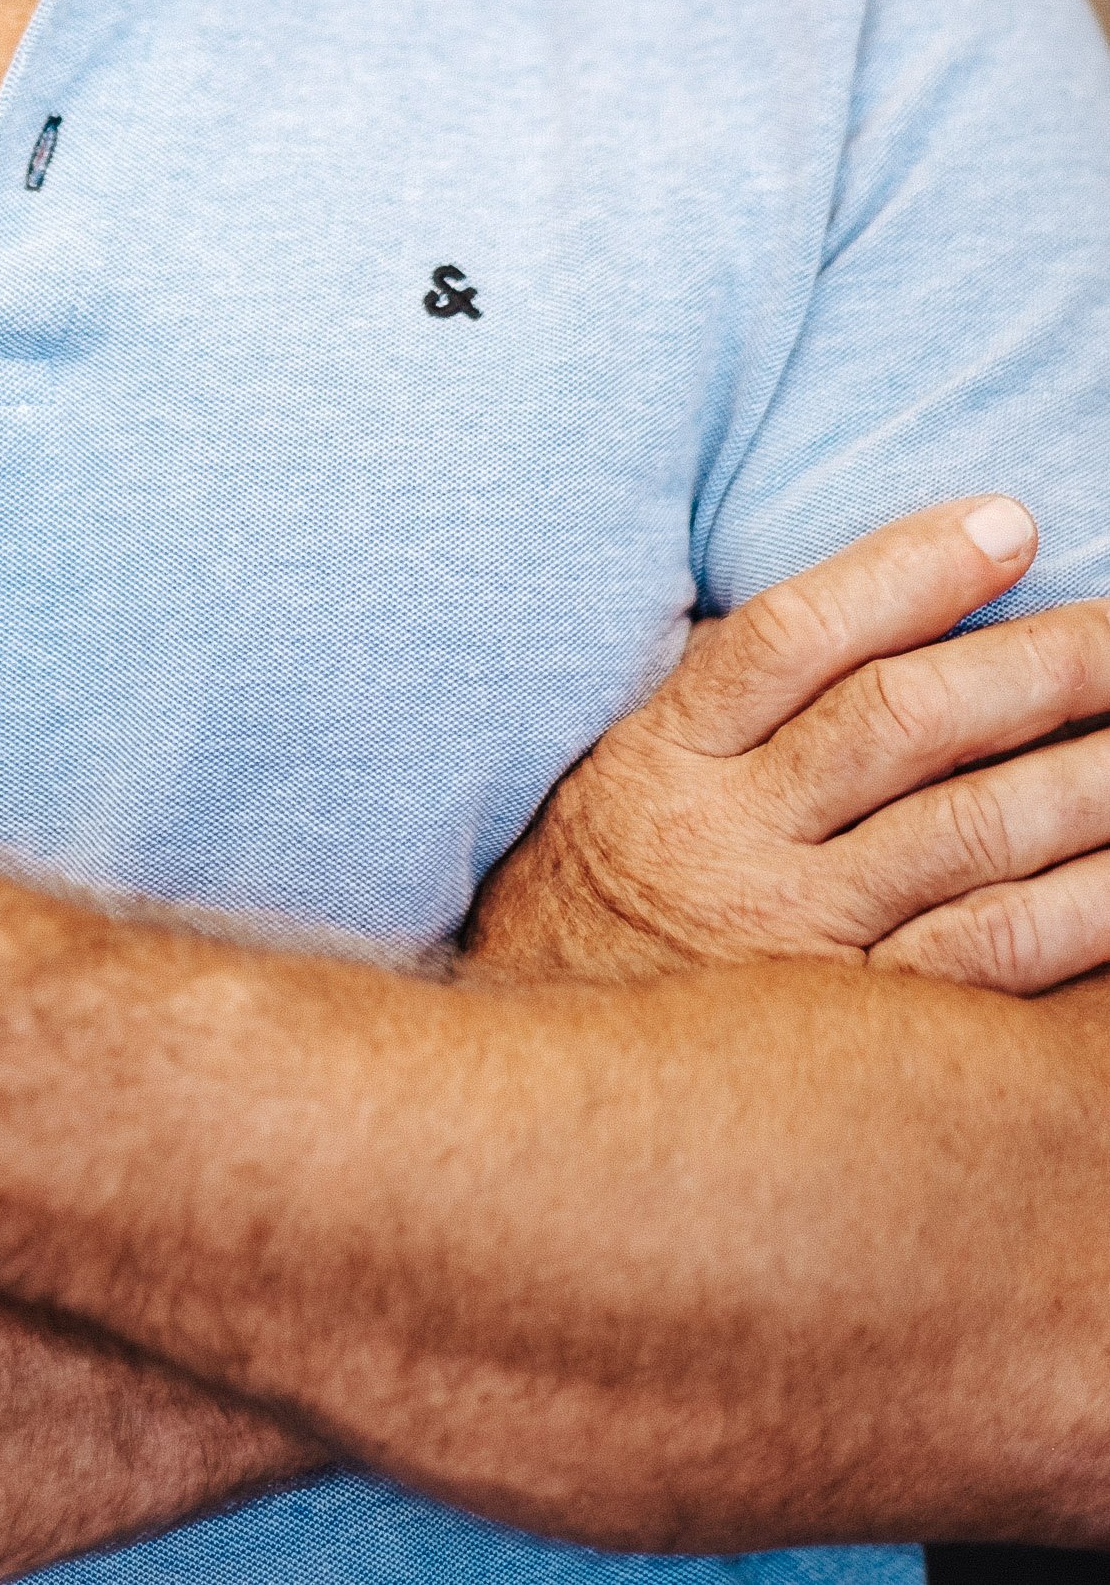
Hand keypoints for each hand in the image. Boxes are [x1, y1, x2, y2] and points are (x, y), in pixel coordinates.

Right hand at [465, 496, 1109, 991]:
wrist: (553, 1085)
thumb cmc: (612, 891)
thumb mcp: (629, 769)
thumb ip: (729, 693)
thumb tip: (876, 596)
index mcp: (667, 753)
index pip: (796, 634)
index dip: (909, 571)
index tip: (1012, 525)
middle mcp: (729, 838)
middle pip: (901, 722)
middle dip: (1034, 663)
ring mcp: (799, 939)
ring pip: (967, 832)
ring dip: (1086, 775)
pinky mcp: (857, 1029)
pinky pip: (993, 953)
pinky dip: (1081, 906)